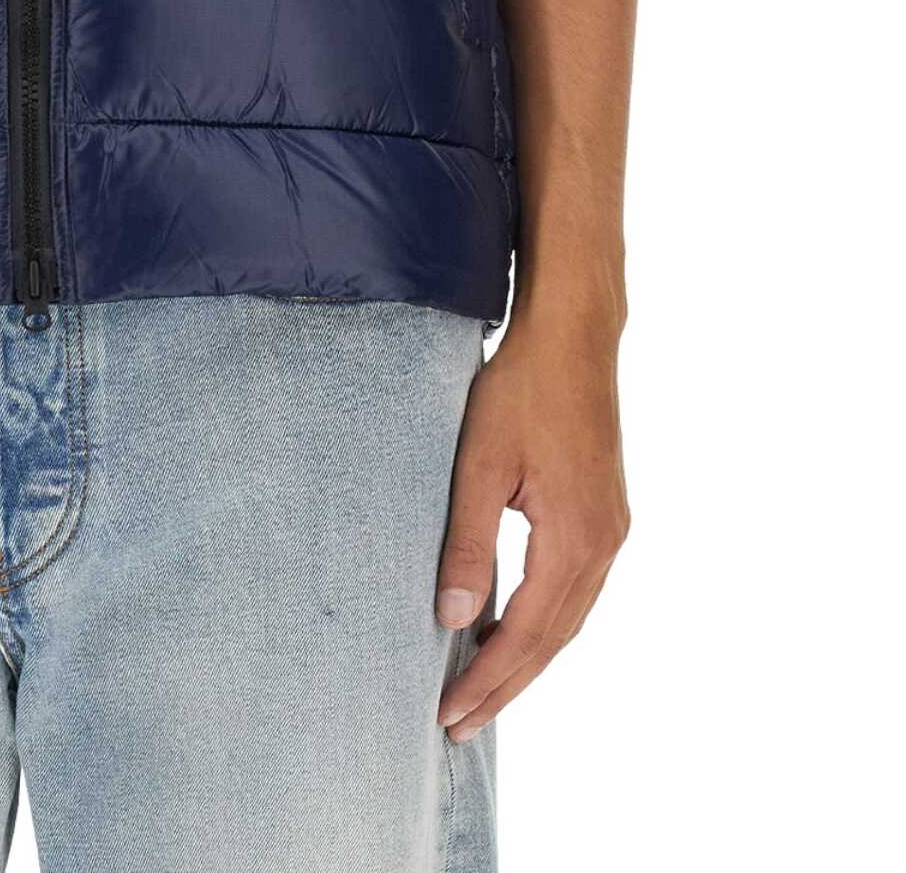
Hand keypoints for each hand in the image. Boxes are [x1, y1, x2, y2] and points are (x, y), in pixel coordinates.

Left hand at [434, 311, 629, 741]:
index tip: (449, 714)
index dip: (488, 679)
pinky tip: (512, 627)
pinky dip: (543, 620)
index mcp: (576, 539)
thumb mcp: (480, 464)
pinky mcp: (605, 512)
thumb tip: (453, 619)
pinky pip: (575, 589)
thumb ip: (469, 543)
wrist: (572, 335)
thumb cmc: (521, 388)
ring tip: (480, 689)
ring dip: (526, 657)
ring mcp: (611, 529)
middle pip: (555, 640)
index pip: (528, 634)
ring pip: (569, 618)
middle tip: (458, 725)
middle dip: (506, 685)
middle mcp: (605, 545)